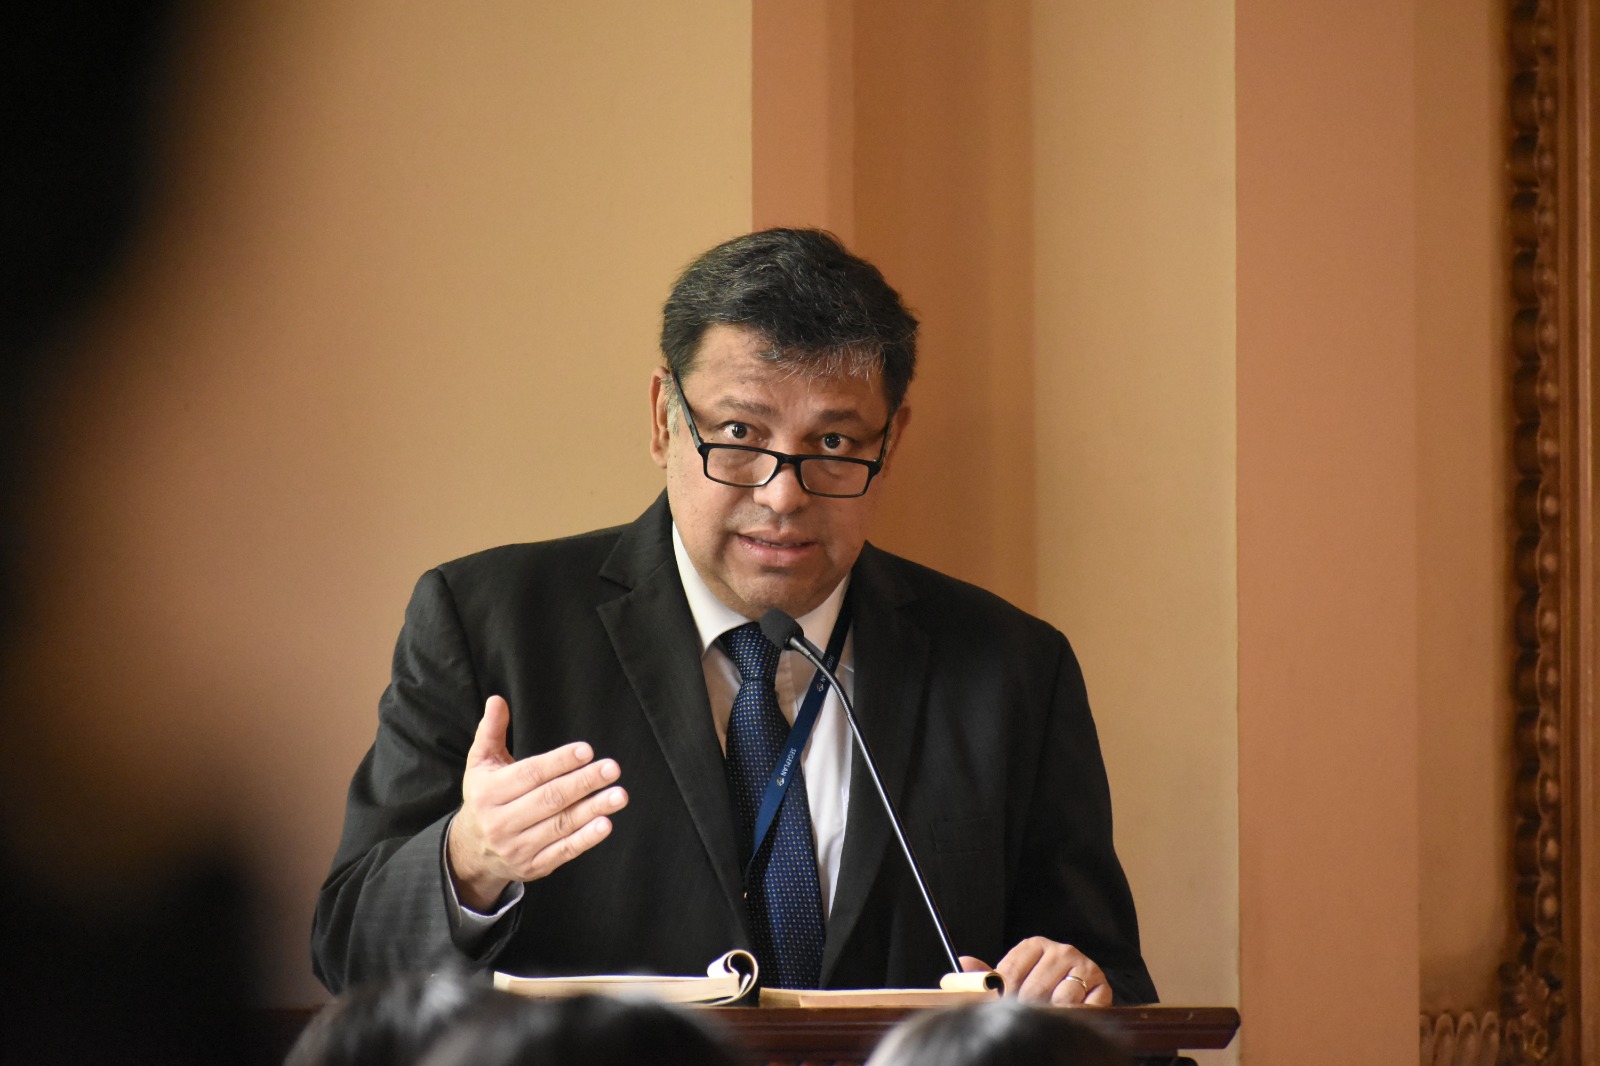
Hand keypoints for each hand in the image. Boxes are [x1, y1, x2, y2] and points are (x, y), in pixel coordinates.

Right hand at [445, 695, 628, 910]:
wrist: (471, 852)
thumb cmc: (484, 797)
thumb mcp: (480, 764)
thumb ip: (491, 731)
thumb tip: (497, 700)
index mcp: (487, 793)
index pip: (529, 775)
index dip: (559, 762)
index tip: (586, 751)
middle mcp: (501, 822)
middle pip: (549, 799)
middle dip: (583, 783)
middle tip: (612, 768)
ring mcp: (517, 847)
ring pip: (560, 825)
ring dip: (592, 809)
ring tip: (618, 794)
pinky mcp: (533, 866)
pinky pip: (563, 851)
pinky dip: (585, 839)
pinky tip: (606, 823)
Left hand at [960, 937, 1111, 1005]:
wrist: (1080, 995)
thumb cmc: (1040, 986)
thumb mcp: (1014, 978)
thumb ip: (986, 974)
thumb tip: (961, 964)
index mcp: (1036, 945)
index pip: (1010, 972)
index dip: (1001, 995)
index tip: (997, 1007)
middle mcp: (1062, 951)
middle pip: (1033, 989)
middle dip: (1025, 1008)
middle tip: (1022, 1017)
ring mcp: (1085, 967)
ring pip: (1059, 1000)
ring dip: (1050, 1013)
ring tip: (1046, 1015)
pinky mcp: (1102, 987)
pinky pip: (1082, 1008)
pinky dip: (1072, 1016)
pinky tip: (1066, 1015)